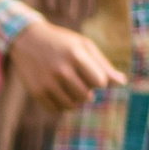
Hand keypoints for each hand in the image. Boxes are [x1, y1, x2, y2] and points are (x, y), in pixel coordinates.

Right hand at [4, 15, 123, 112]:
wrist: (26, 39)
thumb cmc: (62, 42)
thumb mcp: (83, 46)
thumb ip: (103, 65)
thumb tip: (122, 83)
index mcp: (76, 55)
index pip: (100, 82)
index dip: (99, 80)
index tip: (90, 73)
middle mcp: (61, 69)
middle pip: (86, 96)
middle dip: (87, 91)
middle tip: (79, 81)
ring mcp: (47, 82)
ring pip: (72, 105)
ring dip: (76, 100)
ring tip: (72, 89)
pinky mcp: (36, 91)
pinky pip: (56, 110)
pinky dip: (62, 105)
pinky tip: (60, 94)